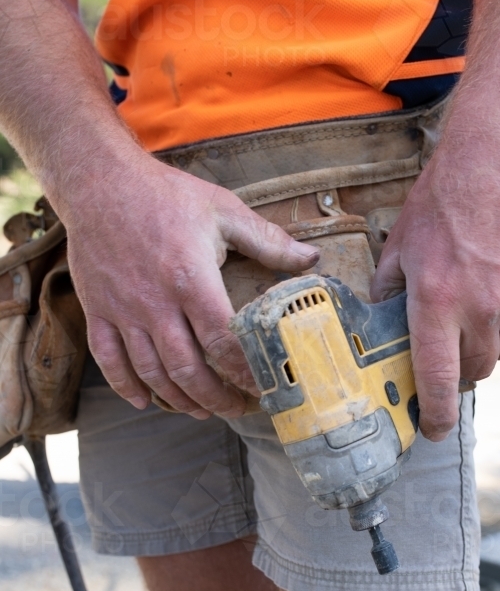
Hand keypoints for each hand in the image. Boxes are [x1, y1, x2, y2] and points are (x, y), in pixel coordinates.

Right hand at [64, 154, 318, 418]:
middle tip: (236, 409)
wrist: (98, 181)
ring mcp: (123, 310)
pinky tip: (144, 401)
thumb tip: (311, 258)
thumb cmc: (165, 194)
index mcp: (191, 279)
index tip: (261, 387)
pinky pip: (108, 360)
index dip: (243, 372)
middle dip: (215, 398)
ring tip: (201, 410)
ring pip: (150, 372)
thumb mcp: (223, 209)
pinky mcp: (98, 310)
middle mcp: (156, 302)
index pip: (222, 342)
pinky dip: (126, 386)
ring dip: (178, 399)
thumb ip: (267, 240)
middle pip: (187, 369)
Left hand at [370, 114, 499, 440]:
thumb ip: (389, 290)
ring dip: (487, 342)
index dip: (435, 414)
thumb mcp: (400, 244)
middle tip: (451, 348)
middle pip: (474, 371)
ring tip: (476, 305)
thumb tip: (380, 321)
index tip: (432, 429)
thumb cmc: (444, 199)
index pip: (438, 378)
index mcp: (436, 302)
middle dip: (461, 369)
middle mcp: (481, 307)